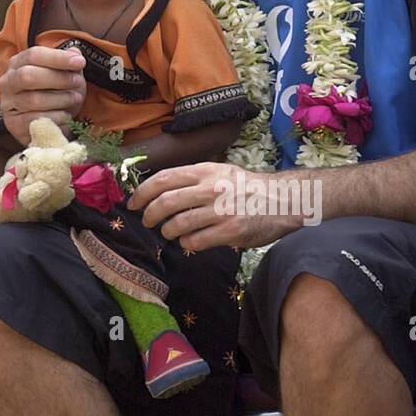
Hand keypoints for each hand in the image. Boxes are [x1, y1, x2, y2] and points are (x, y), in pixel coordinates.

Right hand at [0, 47, 85, 145]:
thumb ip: (67, 62)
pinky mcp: (14, 125)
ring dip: (60, 99)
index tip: (80, 62)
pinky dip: (56, 118)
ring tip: (75, 99)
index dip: (58, 58)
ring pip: (33, 100)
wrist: (48, 122)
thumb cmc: (55, 92)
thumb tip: (75, 53)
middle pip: (28, 76)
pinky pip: (36, 121)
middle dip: (58, 79)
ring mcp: (8, 104)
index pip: (34, 55)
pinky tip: (67, 116)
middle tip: (78, 82)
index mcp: (17, 63)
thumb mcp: (62, 74)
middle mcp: (8, 82)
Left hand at [127, 161, 300, 251]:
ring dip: (167, 231)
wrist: (283, 200)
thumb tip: (158, 190)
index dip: (142, 192)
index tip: (132, 203)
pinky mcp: (231, 231)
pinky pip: (195, 241)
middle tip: (147, 221)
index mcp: (205, 171)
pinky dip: (186, 243)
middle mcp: (211, 189)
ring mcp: (221, 211)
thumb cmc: (247, 188)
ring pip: (178, 224)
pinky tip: (190, 241)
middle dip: (149, 215)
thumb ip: (193, 179)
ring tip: (169, 232)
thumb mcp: (220, 172)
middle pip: (165, 203)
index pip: (163, 179)